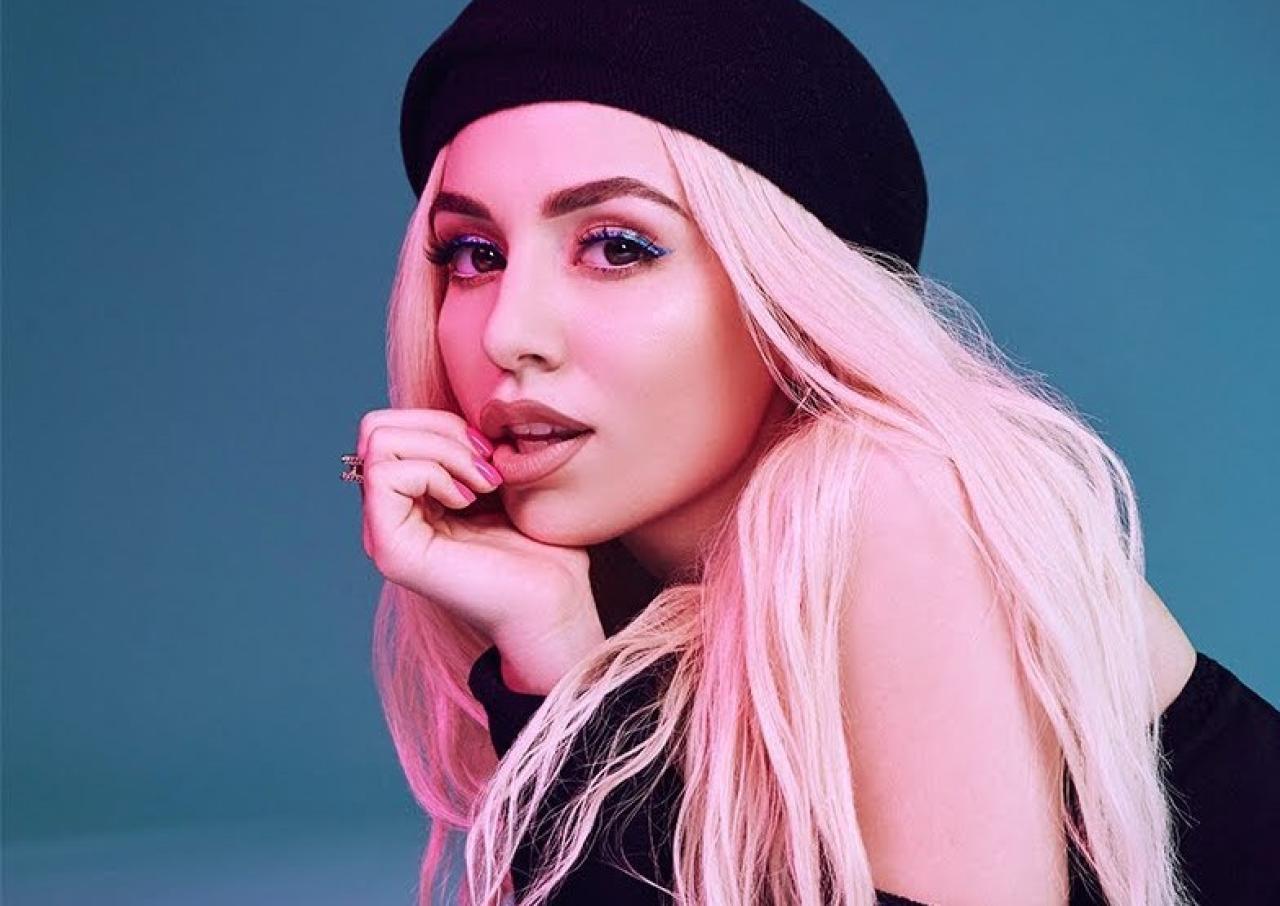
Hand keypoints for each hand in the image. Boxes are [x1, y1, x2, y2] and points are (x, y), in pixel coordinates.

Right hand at [355, 407, 595, 645]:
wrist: (555, 603)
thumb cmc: (542, 549)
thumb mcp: (503, 479)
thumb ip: (469, 448)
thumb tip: (459, 413)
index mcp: (411, 501)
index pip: (392, 426)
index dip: (442, 422)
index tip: (491, 454)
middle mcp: (389, 517)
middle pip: (376, 427)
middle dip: (438, 429)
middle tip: (484, 465)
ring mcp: (384, 534)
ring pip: (379, 443)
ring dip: (441, 449)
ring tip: (481, 484)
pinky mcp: (389, 548)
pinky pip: (385, 474)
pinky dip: (433, 471)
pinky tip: (468, 500)